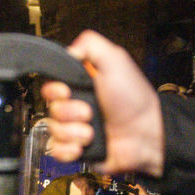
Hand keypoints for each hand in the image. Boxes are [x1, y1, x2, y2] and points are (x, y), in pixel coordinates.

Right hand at [41, 30, 163, 176]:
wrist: (144, 135)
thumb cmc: (134, 100)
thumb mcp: (115, 59)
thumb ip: (90, 44)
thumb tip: (69, 49)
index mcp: (82, 85)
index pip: (51, 86)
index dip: (55, 90)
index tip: (66, 91)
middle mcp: (76, 106)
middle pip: (51, 109)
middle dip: (69, 112)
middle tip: (89, 112)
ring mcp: (75, 129)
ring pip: (53, 131)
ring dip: (74, 132)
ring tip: (93, 131)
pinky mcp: (76, 149)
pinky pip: (57, 151)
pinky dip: (69, 149)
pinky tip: (84, 145)